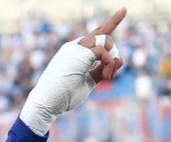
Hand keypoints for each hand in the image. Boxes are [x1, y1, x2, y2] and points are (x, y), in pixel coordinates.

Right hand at [19, 8, 126, 135]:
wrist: (46, 103)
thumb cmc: (64, 95)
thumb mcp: (88, 82)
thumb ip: (101, 71)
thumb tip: (120, 60)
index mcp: (75, 51)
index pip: (96, 34)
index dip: (112, 22)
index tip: (123, 10)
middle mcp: (75, 46)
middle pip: (103, 32)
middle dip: (114, 49)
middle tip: (110, 76)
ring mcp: (76, 48)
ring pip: (105, 39)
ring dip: (112, 59)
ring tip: (108, 78)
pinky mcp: (79, 53)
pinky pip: (103, 50)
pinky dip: (110, 63)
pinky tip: (107, 77)